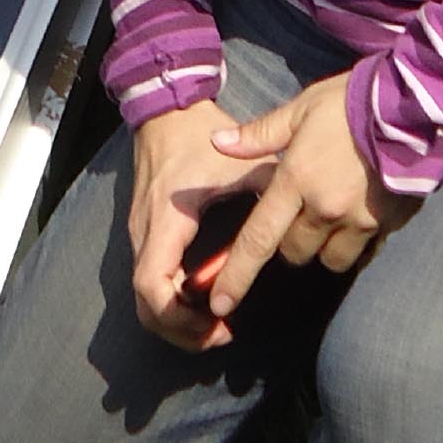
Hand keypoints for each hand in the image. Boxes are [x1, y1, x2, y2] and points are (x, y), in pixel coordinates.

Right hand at [127, 100, 252, 350]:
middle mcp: (145, 232)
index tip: (218, 321)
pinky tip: (203, 300)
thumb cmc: (199, 134)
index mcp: (167, 220)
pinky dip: (173, 301)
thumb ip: (267, 185)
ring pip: (145, 298)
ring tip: (215, 325)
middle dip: (181, 330)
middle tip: (220, 334)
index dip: (181, 318)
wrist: (165, 108)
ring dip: (177, 320)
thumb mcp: (237, 159)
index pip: (154, 287)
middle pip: (146, 305)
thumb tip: (303, 212)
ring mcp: (140, 233)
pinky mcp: (145, 232)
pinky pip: (151, 280)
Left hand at [205, 71, 417, 318]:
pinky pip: (364, 252)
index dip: (237, 275)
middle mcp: (325, 209)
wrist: (414, 107)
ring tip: (333, 210)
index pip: (258, 239)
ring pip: (330, 259)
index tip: (220, 304)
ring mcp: (359, 221)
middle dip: (290, 239)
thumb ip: (260, 135)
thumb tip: (217, 143)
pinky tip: (360, 213)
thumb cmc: (351, 102)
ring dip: (325, 245)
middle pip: (294, 252)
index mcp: (296, 181)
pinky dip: (356, 241)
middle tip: (300, 206)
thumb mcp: (301, 109)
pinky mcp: (388, 225)